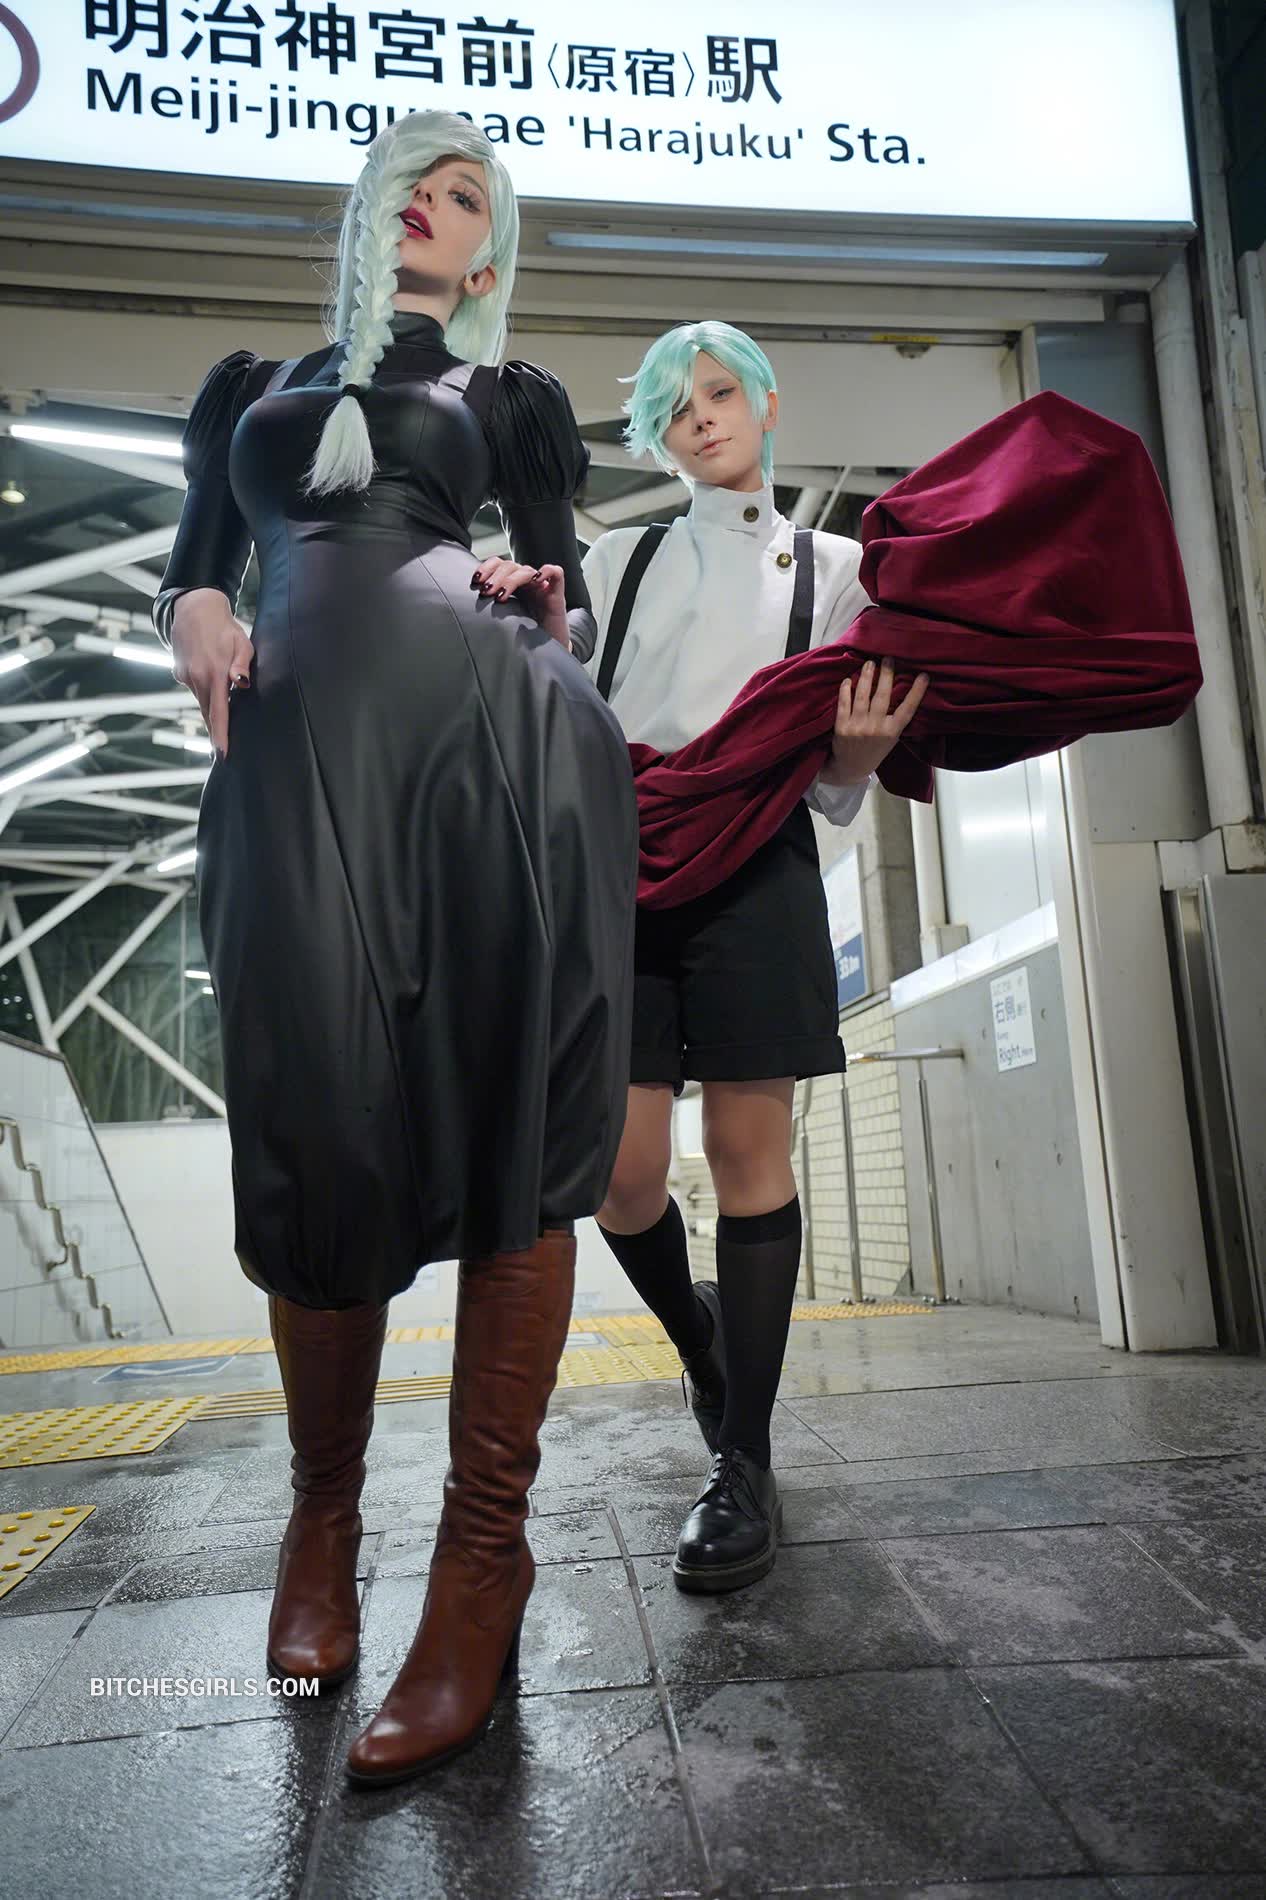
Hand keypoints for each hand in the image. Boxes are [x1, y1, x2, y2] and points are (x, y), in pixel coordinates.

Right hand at [169, 588, 254, 759]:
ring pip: (202, 702)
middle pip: (208, 714)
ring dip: (212, 712)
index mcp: (214, 674)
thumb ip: (242, 665)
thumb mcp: (242, 643)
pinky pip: (196, 690)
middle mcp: (197, 678)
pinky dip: (205, 693)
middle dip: (215, 734)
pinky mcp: (180, 674)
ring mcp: (186, 677)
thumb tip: (242, 684)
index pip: (218, 712)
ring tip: (221, 724)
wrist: (193, 609)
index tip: (221, 753)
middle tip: (221, 753)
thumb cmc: (224, 627)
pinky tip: (211, 681)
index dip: (220, 735)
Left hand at [470, 556, 570, 649]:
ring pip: (526, 570)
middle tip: (486, 592)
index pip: (499, 565)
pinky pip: (556, 572)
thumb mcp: (504, 622)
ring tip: (501, 595)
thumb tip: (467, 612)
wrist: (550, 648)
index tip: (475, 581)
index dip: (487, 568)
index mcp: (513, 585)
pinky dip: (546, 571)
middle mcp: (527, 582)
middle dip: (495, 577)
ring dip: (511, 580)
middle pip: (509, 566)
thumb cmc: (528, 636)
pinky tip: (536, 580)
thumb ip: (491, 613)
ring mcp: (542, 586)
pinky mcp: (557, 594)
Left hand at [818, 656, 930, 786]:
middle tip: (888, 658)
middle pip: (882, 696)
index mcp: (891, 732)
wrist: (850, 769)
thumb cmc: (873, 752)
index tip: (923, 675)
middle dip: (886, 675)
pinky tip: (849, 679)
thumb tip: (902, 693)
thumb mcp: (891, 740)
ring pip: (862, 696)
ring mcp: (857, 727)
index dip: (916, 692)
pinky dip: (846, 689)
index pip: (907, 709)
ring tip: (870, 663)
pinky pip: (844, 703)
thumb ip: (894, 721)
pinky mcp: (842, 727)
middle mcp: (875, 729)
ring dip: (867, 677)